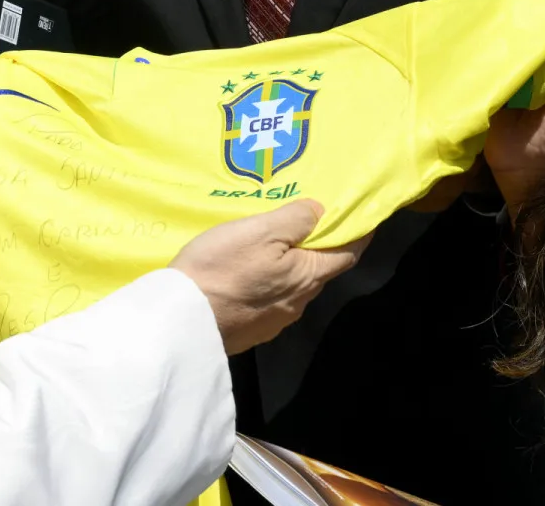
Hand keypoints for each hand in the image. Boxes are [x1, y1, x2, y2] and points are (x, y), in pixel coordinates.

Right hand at [169, 201, 366, 354]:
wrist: (181, 320)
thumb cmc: (223, 267)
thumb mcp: (260, 230)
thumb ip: (295, 218)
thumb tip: (320, 211)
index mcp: (308, 276)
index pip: (348, 254)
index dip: (358, 235)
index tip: (362, 219)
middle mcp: (298, 303)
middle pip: (319, 271)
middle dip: (318, 250)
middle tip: (307, 225)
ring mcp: (274, 322)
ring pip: (293, 288)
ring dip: (291, 269)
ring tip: (274, 248)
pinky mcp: (252, 331)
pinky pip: (270, 302)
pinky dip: (269, 285)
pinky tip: (249, 276)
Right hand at [483, 12, 544, 224]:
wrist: (524, 169)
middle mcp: (540, 63)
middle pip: (538, 30)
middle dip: (534, 14)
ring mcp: (512, 69)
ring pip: (513, 39)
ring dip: (510, 27)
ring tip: (506, 8)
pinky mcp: (489, 78)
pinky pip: (490, 55)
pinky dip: (489, 44)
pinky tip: (489, 30)